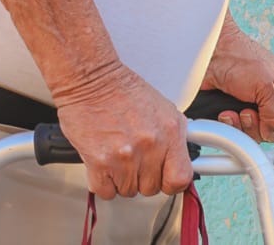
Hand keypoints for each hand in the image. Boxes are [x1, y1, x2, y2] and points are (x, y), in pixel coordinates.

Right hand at [53, 62, 190, 199]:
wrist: (92, 81)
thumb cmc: (123, 91)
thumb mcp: (163, 109)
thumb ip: (173, 138)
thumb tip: (179, 159)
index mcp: (170, 131)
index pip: (180, 179)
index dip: (171, 182)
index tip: (165, 178)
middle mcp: (151, 145)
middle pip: (152, 187)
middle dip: (143, 176)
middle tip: (134, 157)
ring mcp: (126, 156)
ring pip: (128, 190)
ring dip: (122, 178)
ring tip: (117, 154)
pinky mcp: (100, 163)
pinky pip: (106, 192)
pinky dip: (103, 182)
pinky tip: (104, 163)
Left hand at [200, 21, 273, 141]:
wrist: (210, 56)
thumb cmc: (241, 57)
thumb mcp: (270, 85)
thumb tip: (273, 133)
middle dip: (261, 127)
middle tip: (252, 111)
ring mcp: (256, 108)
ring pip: (256, 135)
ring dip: (243, 126)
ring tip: (237, 109)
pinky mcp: (237, 114)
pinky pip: (237, 133)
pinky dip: (230, 126)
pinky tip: (227, 112)